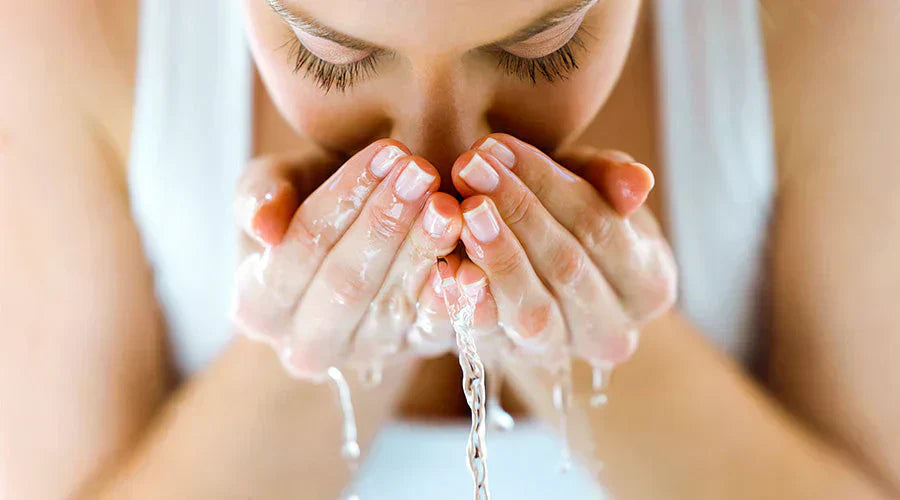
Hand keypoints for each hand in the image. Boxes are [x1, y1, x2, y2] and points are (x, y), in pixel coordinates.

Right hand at [232, 140, 461, 379]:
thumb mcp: (277, 185)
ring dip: (424, 251)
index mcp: (258, 307)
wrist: (356, 241)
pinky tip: (470, 261)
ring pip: (393, 305)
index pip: (300, 249)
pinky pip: (436, 330)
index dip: (342, 199)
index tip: (383, 152)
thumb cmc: (310, 202)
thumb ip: (259, 194)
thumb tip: (263, 228)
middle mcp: (306, 345)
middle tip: (421, 172)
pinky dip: (455, 298)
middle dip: (385, 223)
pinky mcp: (414, 352)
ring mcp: (363, 354)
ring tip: (449, 204)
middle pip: (346, 283)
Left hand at [448, 134, 677, 368]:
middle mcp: (613, 332)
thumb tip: (638, 182)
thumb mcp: (592, 186)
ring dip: (495, 256)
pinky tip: (445, 267)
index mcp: (649, 284)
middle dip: (515, 210)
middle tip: (469, 167)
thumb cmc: (569, 217)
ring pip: (532, 310)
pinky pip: (489, 338)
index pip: (601, 227)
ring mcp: (561, 353)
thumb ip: (610, 178)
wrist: (535, 274)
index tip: (498, 145)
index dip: (548, 184)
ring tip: (462, 210)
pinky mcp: (511, 361)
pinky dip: (467, 302)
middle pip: (566, 267)